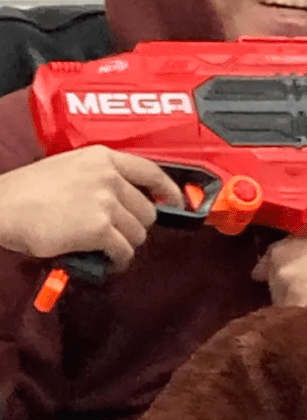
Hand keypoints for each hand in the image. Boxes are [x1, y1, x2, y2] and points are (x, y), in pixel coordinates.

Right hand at [0, 146, 183, 270]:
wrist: (1, 206)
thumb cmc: (28, 191)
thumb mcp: (70, 167)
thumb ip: (101, 176)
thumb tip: (125, 199)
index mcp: (104, 157)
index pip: (152, 171)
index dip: (170, 190)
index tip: (177, 202)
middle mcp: (110, 176)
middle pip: (147, 208)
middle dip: (138, 225)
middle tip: (122, 234)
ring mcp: (105, 201)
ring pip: (138, 232)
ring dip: (127, 244)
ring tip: (112, 249)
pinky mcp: (98, 228)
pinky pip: (124, 249)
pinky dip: (119, 259)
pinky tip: (109, 261)